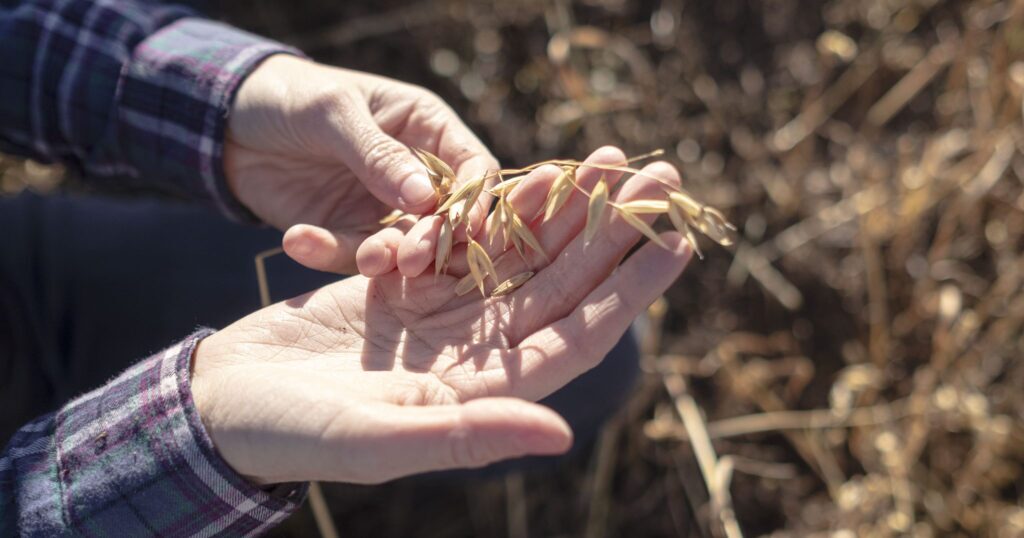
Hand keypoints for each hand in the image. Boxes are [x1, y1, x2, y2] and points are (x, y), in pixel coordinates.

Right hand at [190, 147, 692, 484]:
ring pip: (521, 256)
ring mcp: (441, 317)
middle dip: (611, 232)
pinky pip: (465, 241)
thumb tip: (561, 434)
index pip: (576, 336)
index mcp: (480, 391)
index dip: (629, 291)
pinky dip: (497, 208)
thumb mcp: (376, 439)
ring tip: (607, 162)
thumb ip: (468, 433)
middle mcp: (473, 352)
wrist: (222, 404)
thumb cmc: (290, 435)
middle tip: (658, 178)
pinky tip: (529, 174)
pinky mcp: (404, 287)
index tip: (675, 243)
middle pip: (562, 285)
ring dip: (566, 211)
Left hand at [226, 54, 495, 275]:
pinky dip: (328, 253)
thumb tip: (428, 198)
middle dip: (432, 240)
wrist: (227, 121)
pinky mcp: (345, 233)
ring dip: (387, 256)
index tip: (464, 227)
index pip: (472, 167)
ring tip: (366, 259)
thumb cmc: (293, 97)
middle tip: (414, 260)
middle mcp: (414, 174)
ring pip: (402, 244)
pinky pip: (348, 253)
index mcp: (427, 129)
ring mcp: (381, 207)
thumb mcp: (335, 115)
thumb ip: (379, 155)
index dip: (475, 199)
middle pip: (443, 217)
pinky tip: (297, 240)